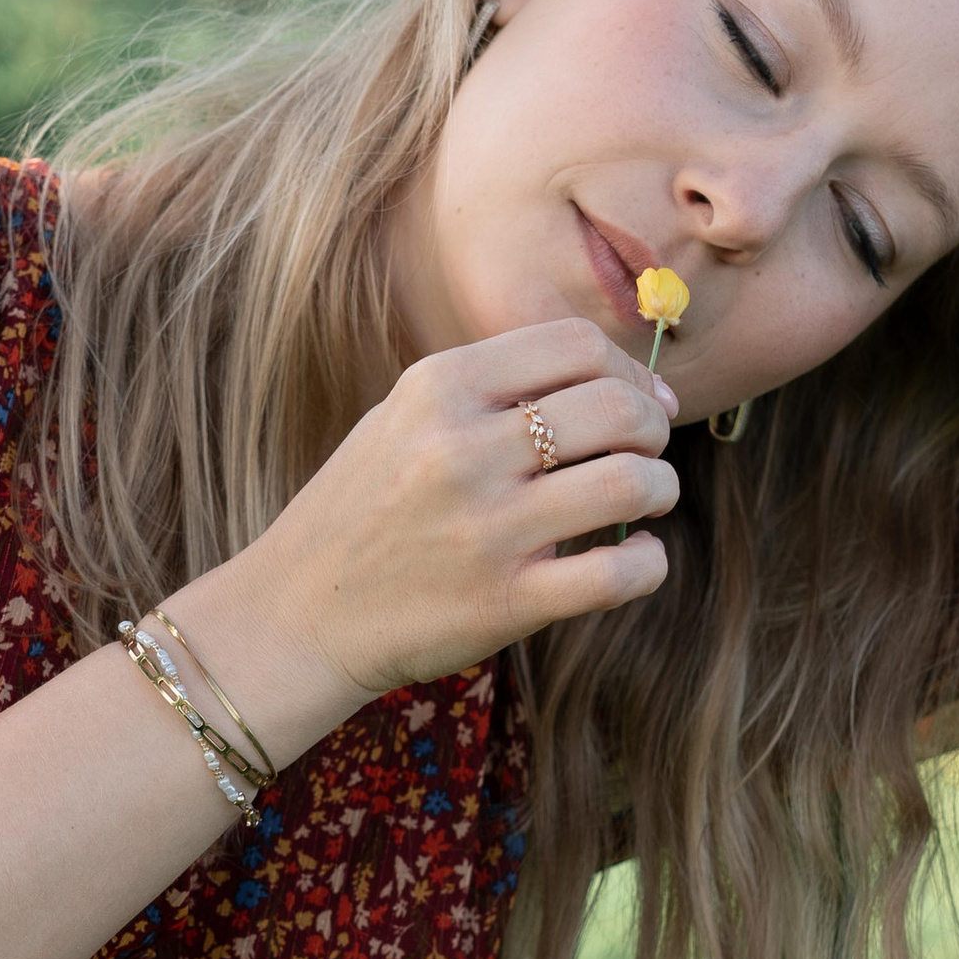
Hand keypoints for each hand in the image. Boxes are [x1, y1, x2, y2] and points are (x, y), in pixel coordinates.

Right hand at [212, 320, 680, 707]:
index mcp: (439, 388)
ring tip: (645, 501)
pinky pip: (621, 572)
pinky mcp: (505, 602)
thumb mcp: (406, 418)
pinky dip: (648, 563)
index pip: (577, 344)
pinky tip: (634, 559)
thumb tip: (619, 380)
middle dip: (653, 427)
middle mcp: (462, 449)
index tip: (642, 400)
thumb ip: (493, 388)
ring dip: (660, 487)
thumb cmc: (365, 511)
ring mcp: (486, 528)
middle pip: (617, 406)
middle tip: (645, 452)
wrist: (298, 614)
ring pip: (633, 482)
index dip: (629, 368)